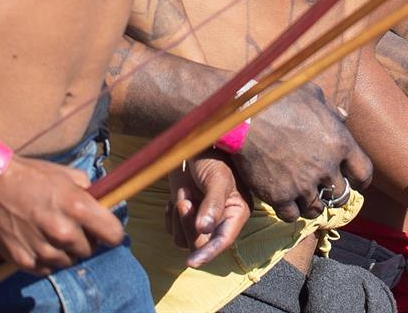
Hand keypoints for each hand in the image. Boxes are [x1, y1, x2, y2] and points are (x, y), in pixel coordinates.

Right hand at [0, 155, 125, 274]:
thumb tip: (101, 204)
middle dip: (85, 239)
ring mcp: (42, 249)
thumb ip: (90, 192)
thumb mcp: (69, 175)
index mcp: (79, 208)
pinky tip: (38, 243)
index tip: (105, 230)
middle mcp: (63, 232)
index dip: (111, 232)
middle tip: (72, 227)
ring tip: (52, 234)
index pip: (114, 234)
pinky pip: (46, 269)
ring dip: (65, 251)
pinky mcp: (23, 260)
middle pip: (89, 250)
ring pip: (68, 261)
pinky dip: (45, 260)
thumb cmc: (32, 176)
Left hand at [166, 152, 248, 267]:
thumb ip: (213, 204)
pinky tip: (174, 199)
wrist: (193, 144)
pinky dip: (170, 218)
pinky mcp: (186, 216)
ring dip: (178, 219)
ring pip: (185, 239)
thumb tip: (205, 229)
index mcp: (236, 212)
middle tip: (184, 200)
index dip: (208, 252)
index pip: (223, 240)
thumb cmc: (213, 157)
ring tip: (182, 193)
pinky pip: (174, 231)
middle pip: (201, 242)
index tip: (192, 262)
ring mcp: (202, 219)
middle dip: (188, 223)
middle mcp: (221, 220)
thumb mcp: (218, 178)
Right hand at [232, 84, 372, 221]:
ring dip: (312, 205)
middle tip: (325, 191)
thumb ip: (330, 109)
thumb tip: (342, 117)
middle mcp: (326, 167)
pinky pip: (292, 216)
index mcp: (340, 142)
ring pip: (316, 209)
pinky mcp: (279, 196)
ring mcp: (302, 184)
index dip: (360, 180)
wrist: (244, 116)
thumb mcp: (312, 95)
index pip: (364, 172)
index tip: (355, 182)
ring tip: (305, 198)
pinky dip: (291, 211)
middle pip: (340, 195)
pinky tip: (287, 203)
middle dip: (334, 194)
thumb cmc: (278, 99)